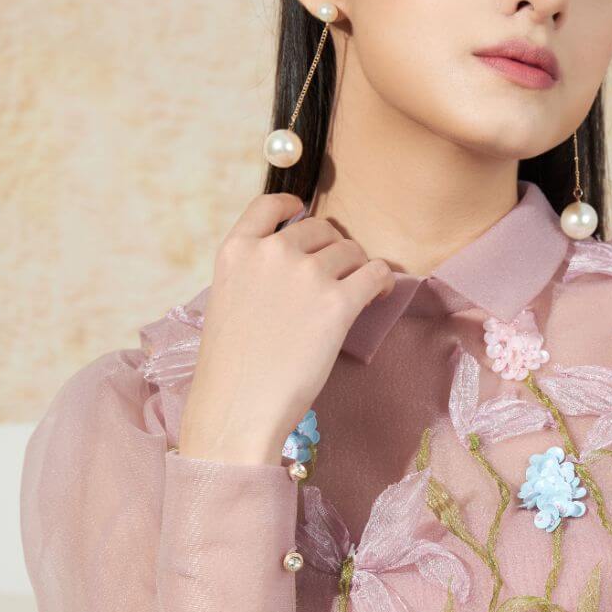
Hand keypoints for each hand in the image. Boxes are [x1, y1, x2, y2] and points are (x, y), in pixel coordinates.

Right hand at [179, 193, 395, 464]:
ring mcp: (306, 274)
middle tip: (338, 275)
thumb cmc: (232, 368)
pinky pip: (375, 273)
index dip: (292, 207)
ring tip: (359, 291)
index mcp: (236, 250)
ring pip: (351, 250)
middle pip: (320, 229)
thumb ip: (255, 274)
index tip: (303, 214)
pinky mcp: (338, 303)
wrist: (238, 406)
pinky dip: (383, 281)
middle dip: (332, 248)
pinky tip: (379, 295)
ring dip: (358, 267)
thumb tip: (296, 265)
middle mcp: (272, 252)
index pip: (269, 205)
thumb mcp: (228, 302)